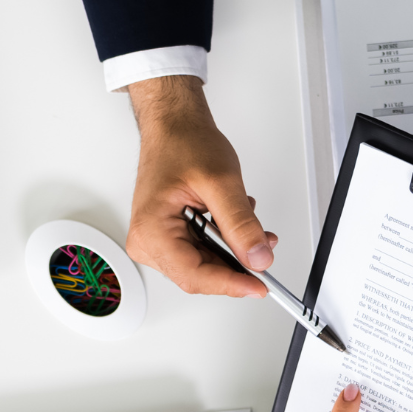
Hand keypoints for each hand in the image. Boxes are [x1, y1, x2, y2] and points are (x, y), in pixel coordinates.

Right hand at [125, 75, 277, 297]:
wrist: (174, 126)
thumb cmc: (183, 143)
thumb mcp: (221, 183)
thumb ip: (241, 225)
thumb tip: (258, 258)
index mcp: (151, 231)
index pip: (194, 276)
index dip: (231, 284)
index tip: (259, 285)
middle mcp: (148, 241)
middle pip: (200, 274)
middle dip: (236, 266)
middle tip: (264, 251)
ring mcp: (157, 240)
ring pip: (204, 265)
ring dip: (232, 252)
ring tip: (249, 224)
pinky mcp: (169, 236)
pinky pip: (202, 252)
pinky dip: (224, 242)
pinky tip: (232, 220)